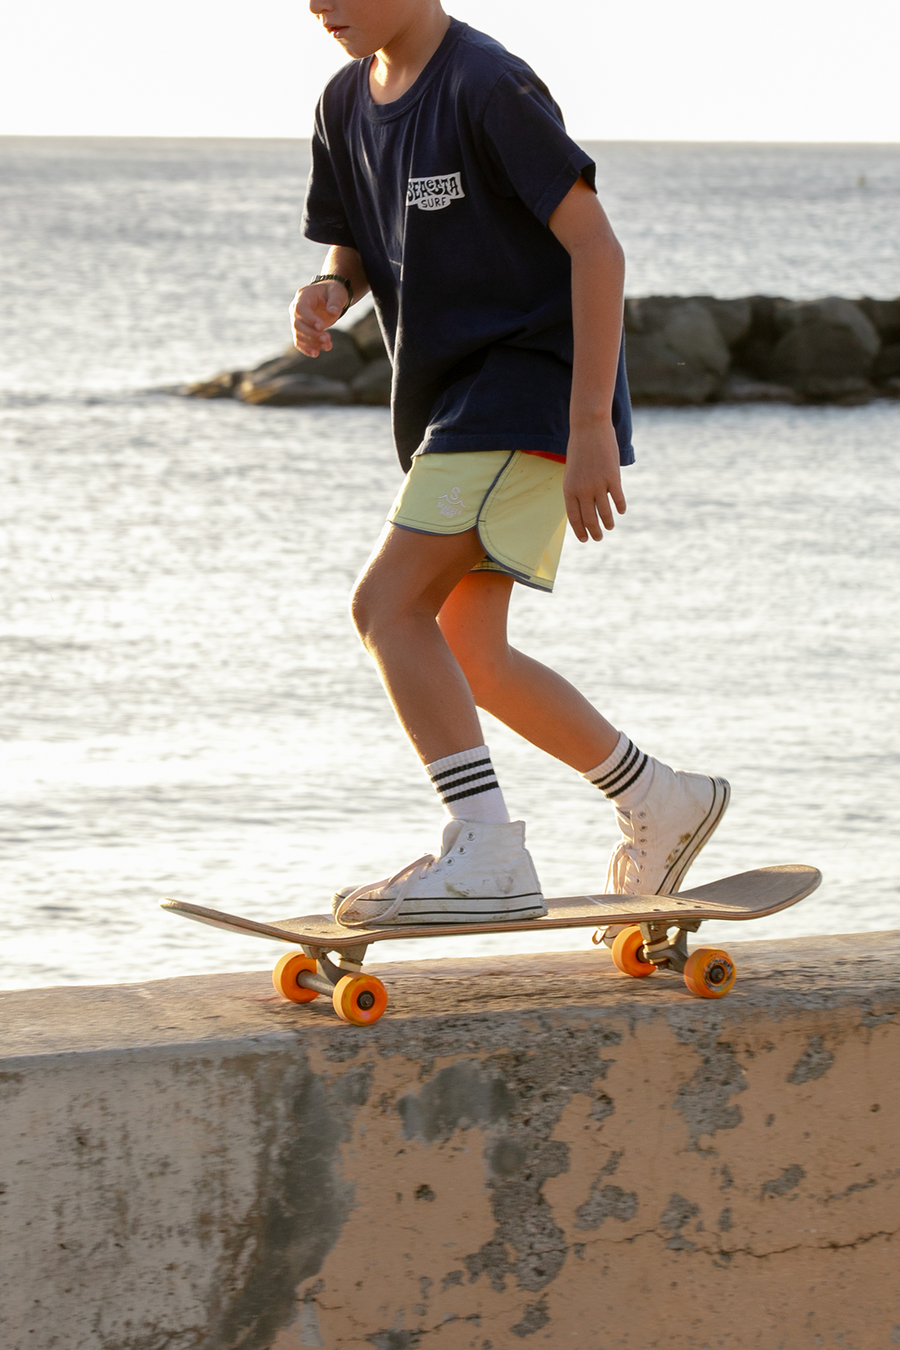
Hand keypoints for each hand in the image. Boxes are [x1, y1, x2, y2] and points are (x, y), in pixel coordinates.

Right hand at [289, 280, 348, 356]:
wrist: (329, 297)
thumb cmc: (333, 292)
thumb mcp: (337, 293)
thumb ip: (335, 302)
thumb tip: (333, 312)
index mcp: (303, 296)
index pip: (301, 309)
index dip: (309, 319)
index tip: (321, 327)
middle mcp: (295, 308)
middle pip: (298, 324)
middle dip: (312, 334)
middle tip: (328, 338)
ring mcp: (296, 320)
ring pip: (298, 334)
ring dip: (312, 343)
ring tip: (328, 346)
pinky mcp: (300, 330)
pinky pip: (299, 341)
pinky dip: (306, 348)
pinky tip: (316, 353)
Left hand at [563, 420, 626, 541]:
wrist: (589, 428)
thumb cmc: (579, 449)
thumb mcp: (571, 472)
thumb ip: (576, 489)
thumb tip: (584, 508)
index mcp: (569, 489)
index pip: (574, 517)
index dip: (580, 531)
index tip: (584, 539)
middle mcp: (583, 490)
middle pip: (589, 519)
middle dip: (594, 532)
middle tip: (598, 538)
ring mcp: (598, 484)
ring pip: (604, 512)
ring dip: (608, 523)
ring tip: (610, 527)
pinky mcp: (613, 478)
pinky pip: (618, 499)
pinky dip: (620, 507)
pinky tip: (621, 511)